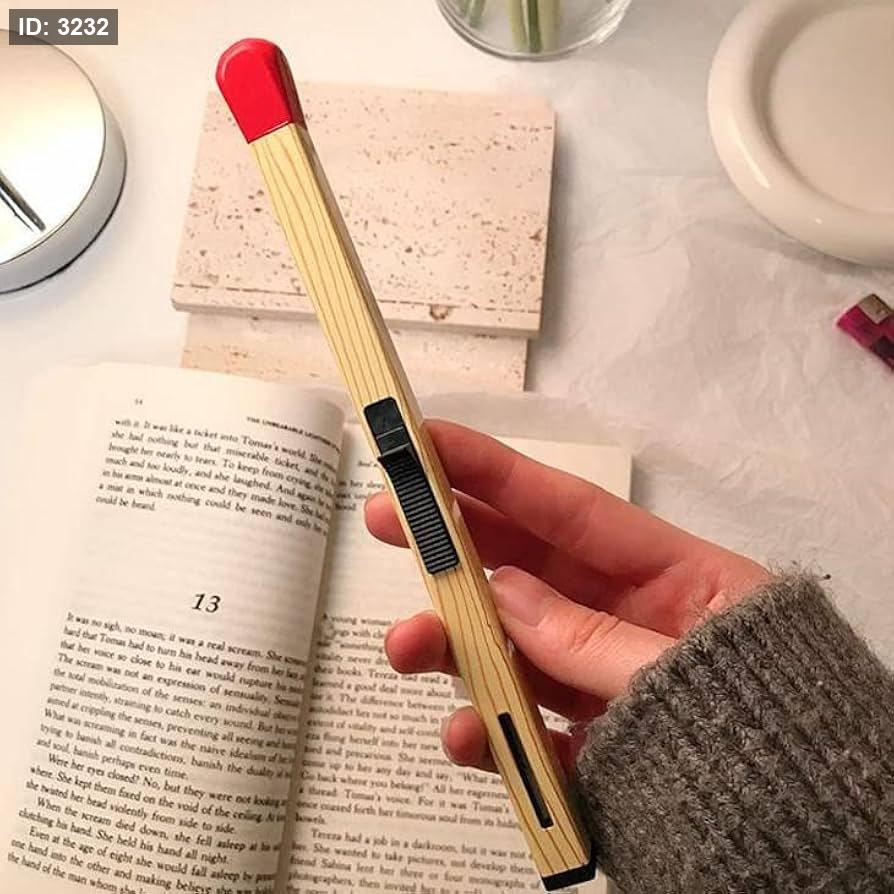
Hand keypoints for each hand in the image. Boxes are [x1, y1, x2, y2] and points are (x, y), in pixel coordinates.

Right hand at [365, 421, 768, 772]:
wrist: (815, 847)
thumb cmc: (780, 739)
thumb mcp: (693, 673)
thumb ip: (591, 638)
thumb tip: (501, 592)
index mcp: (674, 580)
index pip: (570, 510)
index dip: (497, 471)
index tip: (428, 441)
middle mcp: (629, 623)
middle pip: (526, 569)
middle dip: (453, 544)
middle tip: (387, 519)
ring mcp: (603, 685)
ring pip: (512, 649)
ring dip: (452, 643)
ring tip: (407, 644)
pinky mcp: (589, 749)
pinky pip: (528, 729)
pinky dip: (490, 729)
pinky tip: (465, 731)